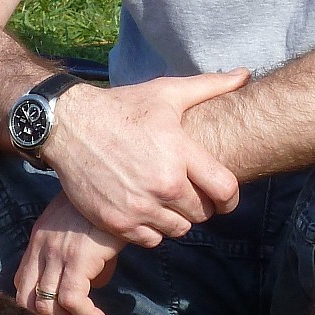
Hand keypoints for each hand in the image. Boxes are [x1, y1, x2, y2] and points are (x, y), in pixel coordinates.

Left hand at [14, 195, 123, 314]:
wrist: (117, 181)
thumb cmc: (106, 204)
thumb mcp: (83, 229)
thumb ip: (80, 254)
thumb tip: (94, 282)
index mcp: (39, 240)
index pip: (21, 284)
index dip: (35, 309)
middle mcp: (41, 248)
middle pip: (26, 301)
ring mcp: (56, 253)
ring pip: (46, 306)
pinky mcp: (76, 258)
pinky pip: (72, 300)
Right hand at [44, 69, 249, 244]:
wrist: (68, 125)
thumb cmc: (121, 107)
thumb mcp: (166, 92)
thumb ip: (210, 86)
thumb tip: (246, 75)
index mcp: (179, 152)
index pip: (225, 190)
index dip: (230, 199)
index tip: (224, 198)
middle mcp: (162, 183)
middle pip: (202, 214)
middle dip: (200, 205)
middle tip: (188, 193)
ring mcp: (139, 205)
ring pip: (178, 229)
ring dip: (177, 219)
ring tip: (166, 201)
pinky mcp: (117, 222)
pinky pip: (151, 240)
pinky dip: (152, 229)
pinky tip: (146, 210)